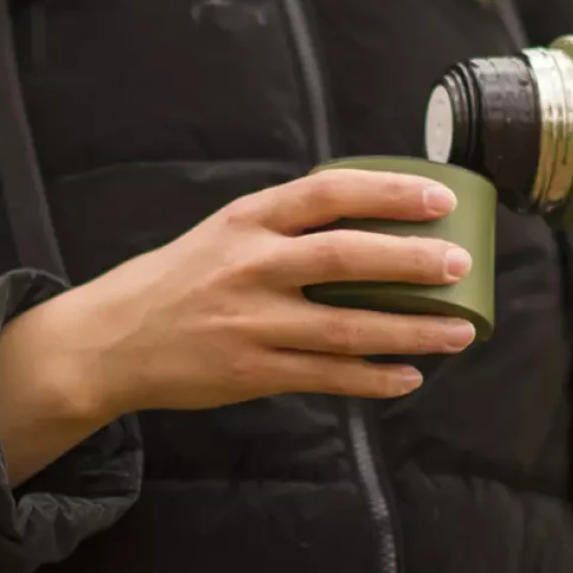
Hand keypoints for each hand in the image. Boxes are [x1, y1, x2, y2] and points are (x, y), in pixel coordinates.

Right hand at [0, 169, 478, 424]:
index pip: (330, 193)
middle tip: (461, 265)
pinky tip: (410, 377)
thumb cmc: (186, 276)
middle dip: (412, 262)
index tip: (441, 199)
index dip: (390, 192)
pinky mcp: (251, 372)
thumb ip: (292, 222)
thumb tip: (379, 213)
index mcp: (250, 219)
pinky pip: (327, 378)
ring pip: (347, 328)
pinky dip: (373, 380)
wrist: (111, 339)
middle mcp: (251, 266)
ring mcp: (252, 323)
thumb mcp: (229, 230)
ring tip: (460, 332)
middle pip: (345, 259)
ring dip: (411, 332)